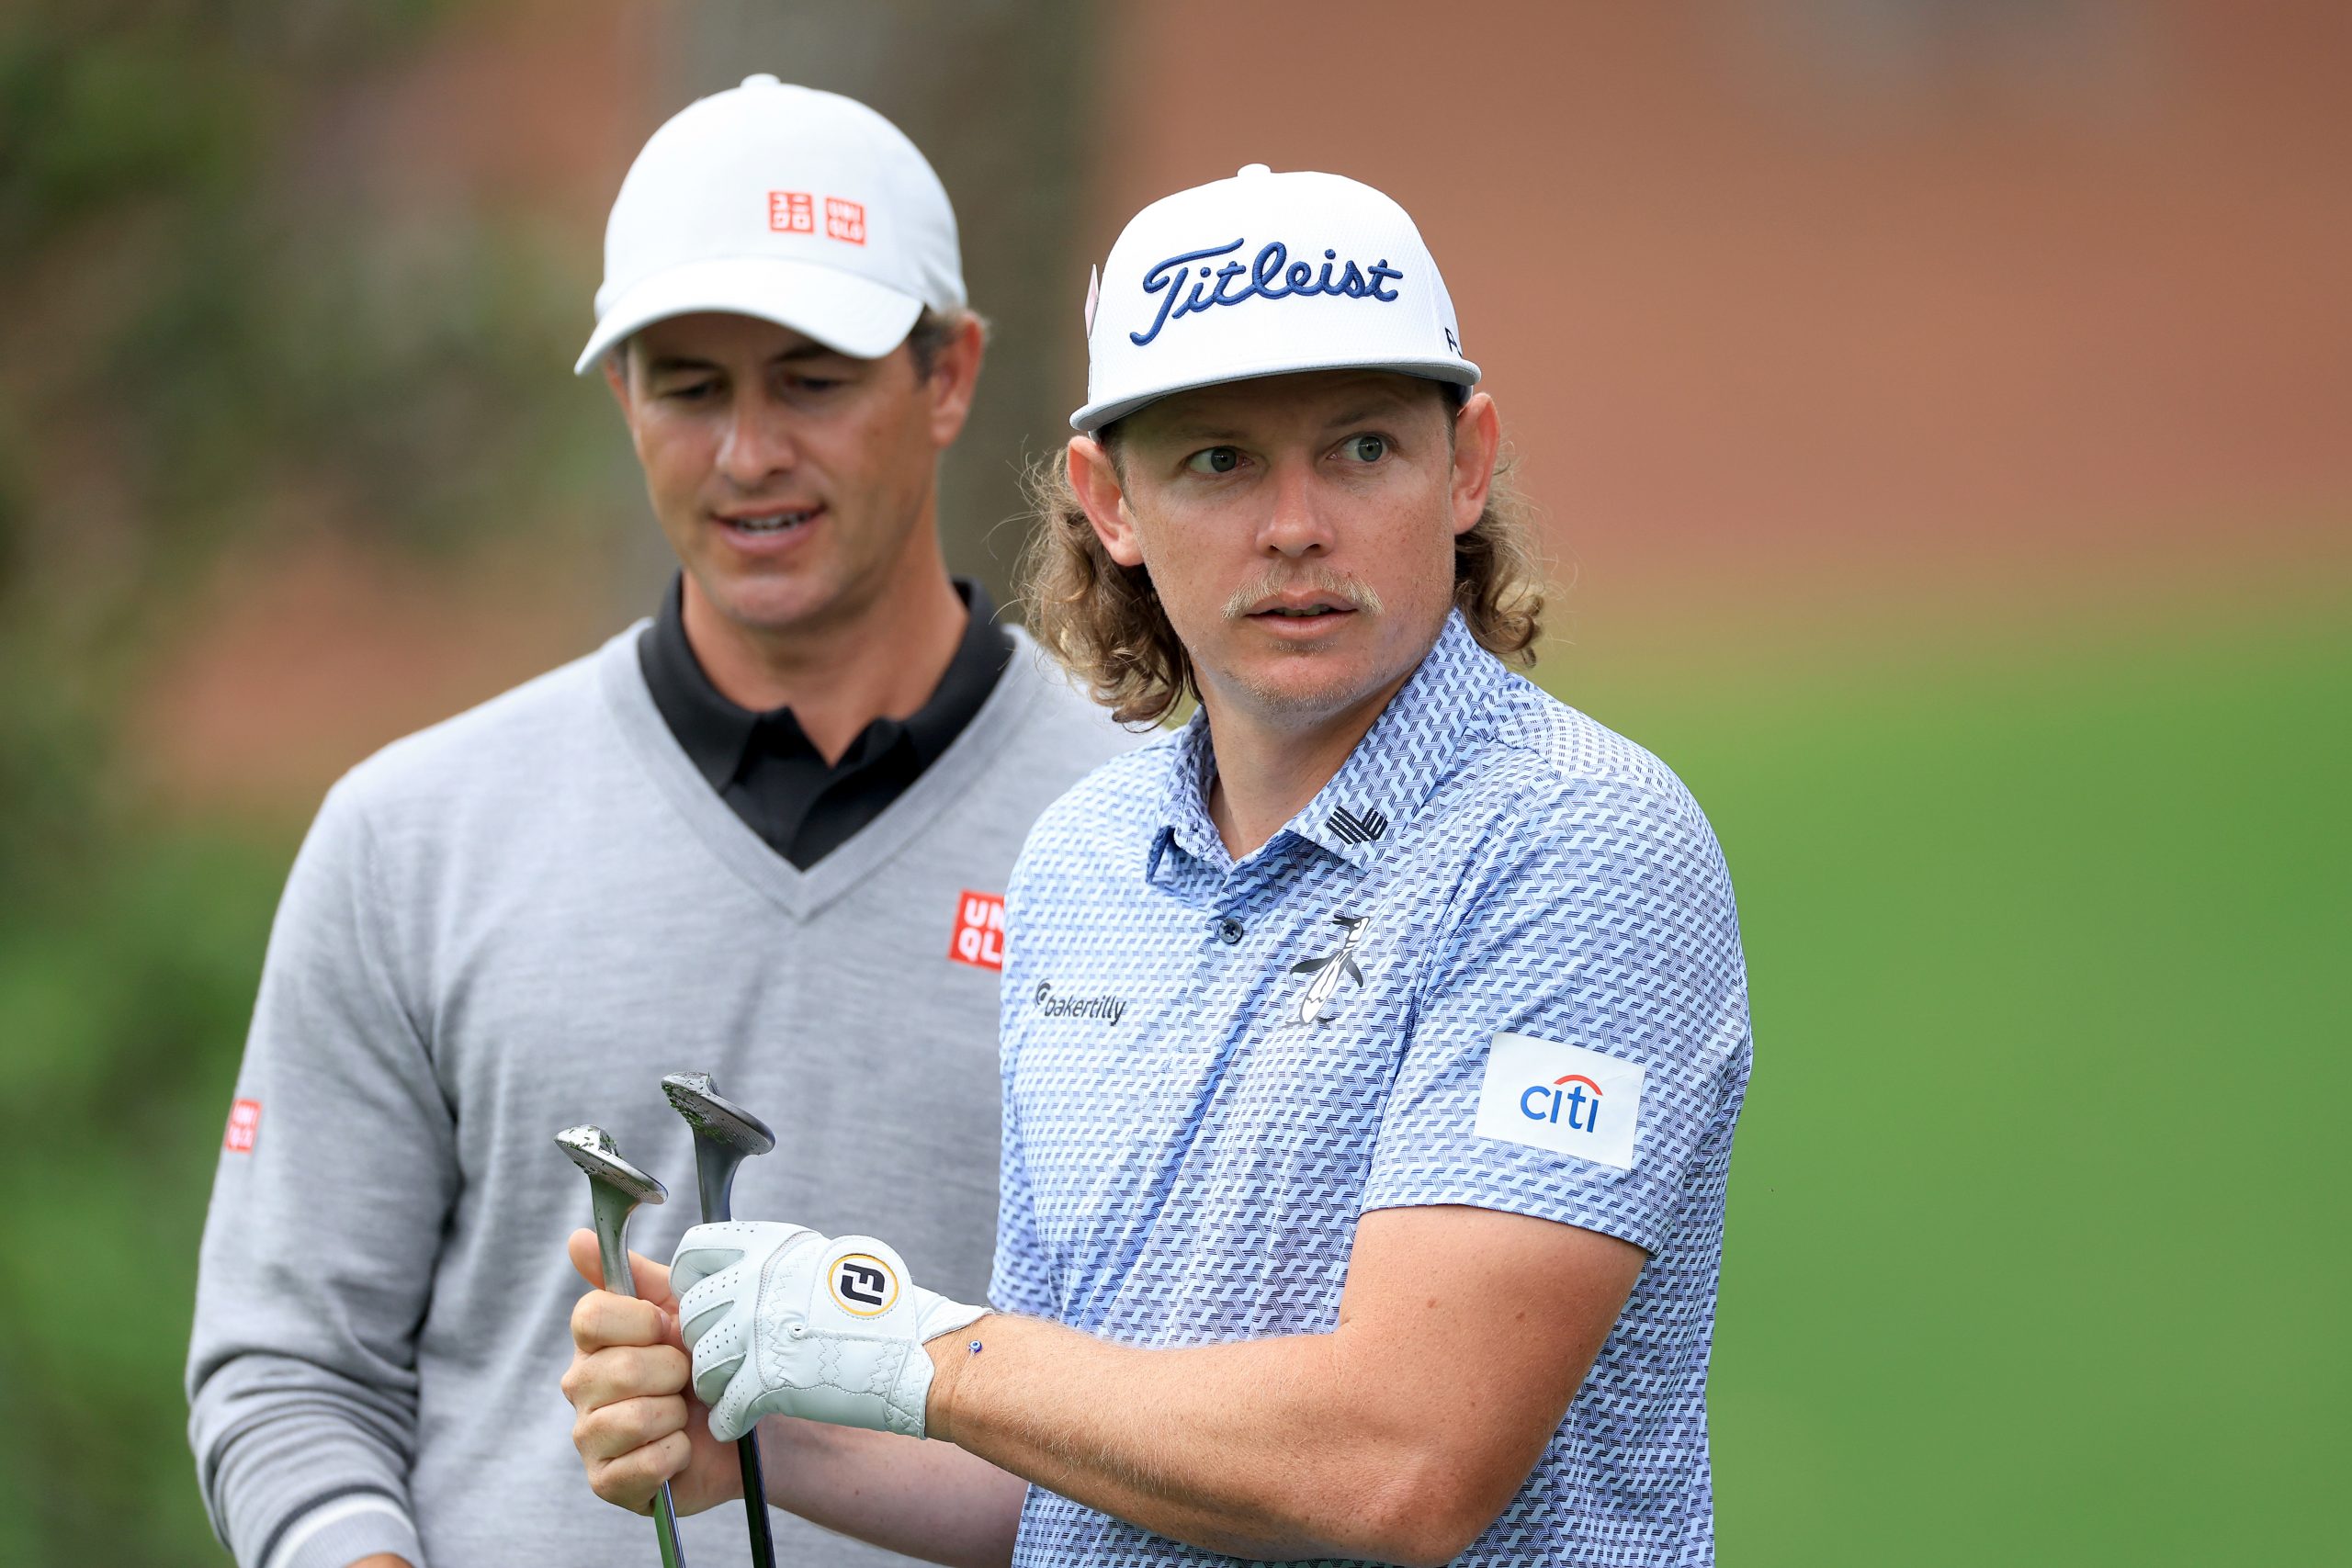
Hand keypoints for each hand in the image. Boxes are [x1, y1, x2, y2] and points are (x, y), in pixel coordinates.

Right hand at [561, 1229, 741, 1516]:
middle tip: (688, 1377)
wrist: (747, 1424)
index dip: (641, 1322)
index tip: (670, 1329)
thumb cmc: (710, 1360)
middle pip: (618, 1369)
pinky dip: (676, 1455)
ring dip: (677, 1415)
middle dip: (673, 1372)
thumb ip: (634, 1272)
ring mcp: (590, 1437)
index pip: (590, 1316)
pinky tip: (683, 1449)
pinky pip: (642, 1465)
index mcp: (594, 1340)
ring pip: (633, 1418)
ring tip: (686, 1413)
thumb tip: (576, 1238)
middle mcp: (581, 1386)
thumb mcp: (683, 1306)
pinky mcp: (608, 1483)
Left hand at [671, 1222, 988, 1441]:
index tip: (707, 1299)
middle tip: (727, 1353)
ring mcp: (757, 1332)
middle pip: (692, 1314)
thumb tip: (735, 1276)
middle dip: (704, 1337)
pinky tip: (745, 1418)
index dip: (692, 1281)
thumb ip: (774, 1264)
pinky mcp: (766, 1382)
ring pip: (701, 1363)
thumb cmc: (881, 1309)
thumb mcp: (822, 1259)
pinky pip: (723, 1407)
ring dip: (716, 1380)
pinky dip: (731, 1418)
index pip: (692, 1252)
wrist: (918, 1353)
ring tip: (738, 1387)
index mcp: (770, 1246)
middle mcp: (756, 1282)